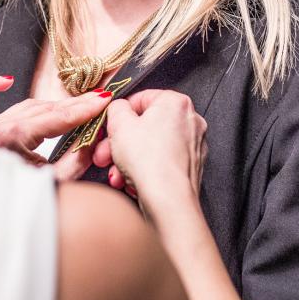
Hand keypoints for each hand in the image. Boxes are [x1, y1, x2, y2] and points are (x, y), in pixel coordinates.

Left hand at [0, 75, 110, 178]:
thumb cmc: (22, 203)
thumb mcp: (56, 183)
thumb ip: (76, 158)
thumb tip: (94, 136)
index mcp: (12, 139)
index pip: (55, 118)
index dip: (83, 109)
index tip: (103, 99)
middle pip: (43, 110)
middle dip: (74, 105)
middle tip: (98, 98)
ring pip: (25, 106)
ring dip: (52, 104)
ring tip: (77, 102)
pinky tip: (6, 81)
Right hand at [91, 90, 206, 216]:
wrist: (168, 201)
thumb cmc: (148, 161)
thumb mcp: (118, 124)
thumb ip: (116, 107)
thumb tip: (119, 107)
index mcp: (176, 102)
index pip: (141, 98)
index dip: (120, 113)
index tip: (109, 125)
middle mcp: (190, 120)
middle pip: (145, 126)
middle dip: (120, 142)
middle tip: (105, 153)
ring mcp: (193, 145)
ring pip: (151, 147)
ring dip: (128, 159)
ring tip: (115, 172)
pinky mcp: (190, 167)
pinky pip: (160, 162)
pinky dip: (144, 169)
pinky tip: (130, 181)